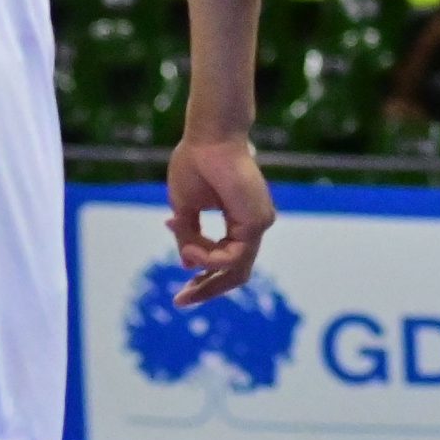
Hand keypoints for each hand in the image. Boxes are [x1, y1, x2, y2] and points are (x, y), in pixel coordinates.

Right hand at [167, 136, 275, 307]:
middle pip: (237, 273)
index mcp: (242, 221)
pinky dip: (210, 257)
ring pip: (235, 268)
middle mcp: (255, 224)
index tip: (180, 289)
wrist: (208, 137)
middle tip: (180, 302)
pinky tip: (192, 247)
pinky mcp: (257, 220)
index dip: (204, 277)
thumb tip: (187, 263)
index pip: (229, 262)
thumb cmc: (196, 163)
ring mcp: (259, 222)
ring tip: (185, 253)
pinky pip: (235, 255)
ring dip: (205, 268)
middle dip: (208, 289)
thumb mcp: (185, 208)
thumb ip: (189, 236)